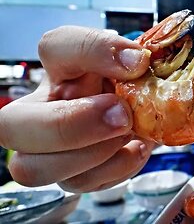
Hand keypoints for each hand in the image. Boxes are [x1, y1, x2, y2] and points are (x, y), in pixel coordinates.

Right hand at [0, 26, 155, 191]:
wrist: (144, 114)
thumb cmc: (129, 86)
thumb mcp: (132, 61)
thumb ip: (128, 55)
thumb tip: (135, 61)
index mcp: (60, 68)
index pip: (56, 46)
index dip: (94, 51)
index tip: (137, 62)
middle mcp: (43, 108)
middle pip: (10, 126)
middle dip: (69, 125)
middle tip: (121, 117)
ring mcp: (50, 149)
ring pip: (34, 168)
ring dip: (92, 154)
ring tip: (128, 134)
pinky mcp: (72, 175)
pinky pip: (80, 183)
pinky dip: (116, 168)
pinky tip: (135, 148)